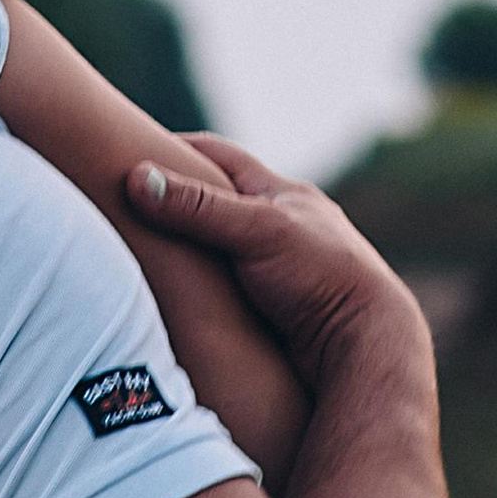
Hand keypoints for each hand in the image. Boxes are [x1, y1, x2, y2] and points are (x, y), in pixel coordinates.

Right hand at [127, 136, 425, 396]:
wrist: (369, 347)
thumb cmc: (321, 279)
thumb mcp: (257, 232)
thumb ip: (198, 208)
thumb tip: (137, 179)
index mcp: (283, 195)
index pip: (219, 156)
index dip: (174, 150)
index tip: (130, 151)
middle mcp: (286, 225)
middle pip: (219, 202)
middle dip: (179, 202)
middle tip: (128, 207)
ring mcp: (285, 267)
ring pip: (225, 248)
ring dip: (192, 250)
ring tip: (146, 258)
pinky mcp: (281, 309)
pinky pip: (233, 288)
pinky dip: (207, 287)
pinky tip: (184, 300)